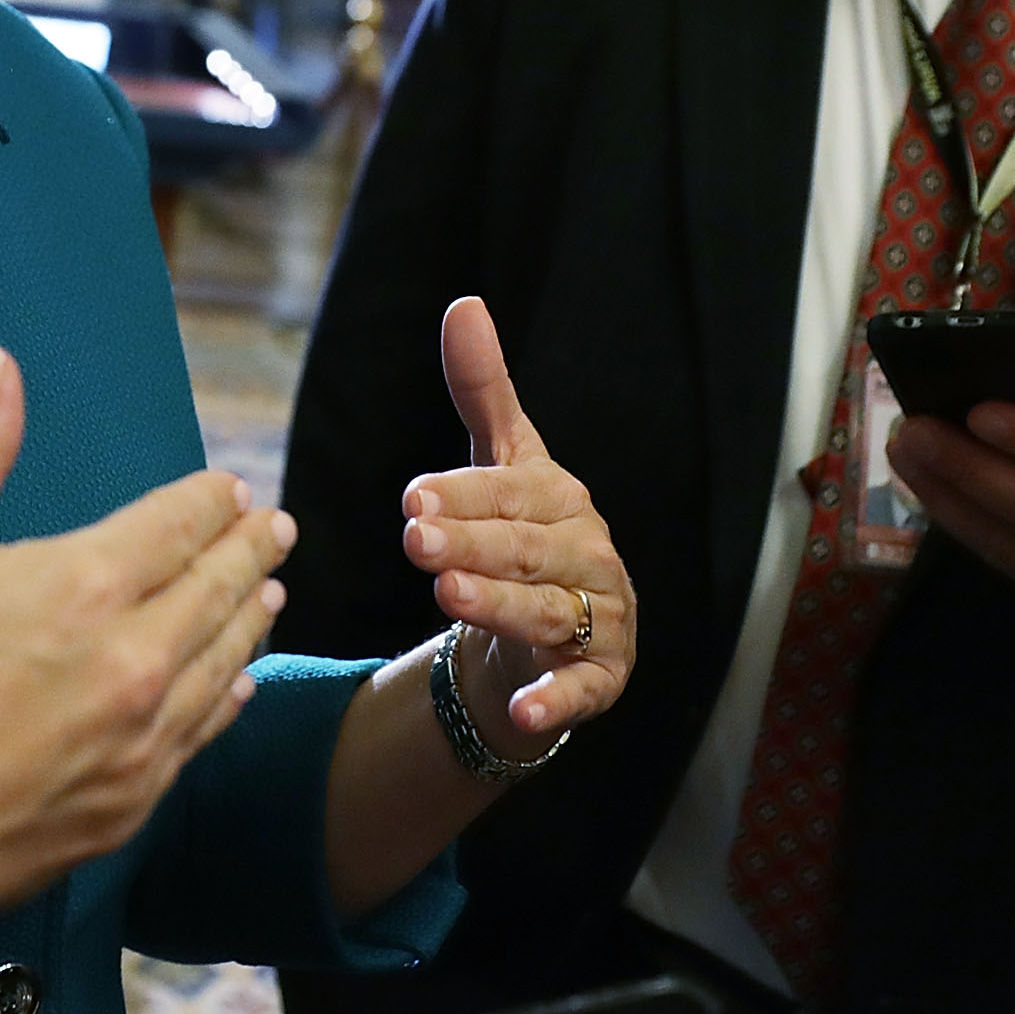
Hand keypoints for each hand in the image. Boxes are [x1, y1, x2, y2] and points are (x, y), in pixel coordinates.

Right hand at [0, 343, 289, 952]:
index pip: (176, 527)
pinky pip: (196, 742)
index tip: (229, 488)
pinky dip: (224, 702)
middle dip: (249, 553)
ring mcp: (134, 749)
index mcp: (80, 587)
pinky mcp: (122, 814)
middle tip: (274, 530)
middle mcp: (130, 666)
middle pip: (216, 594)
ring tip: (269, 595)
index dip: (208, 502)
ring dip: (248, 623)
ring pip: (220, 669)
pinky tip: (233, 688)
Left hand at [399, 298, 633, 749]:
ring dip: (500, 606)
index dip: (464, 494)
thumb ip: (482, 391)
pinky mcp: (603, 678)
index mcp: (561, 500)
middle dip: (471, 545)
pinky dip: (556, 700)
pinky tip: (524, 709)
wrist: (541, 635)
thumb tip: (465, 304)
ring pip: (547, 612)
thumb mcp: (499, 464)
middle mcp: (587, 555)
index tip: (412, 495)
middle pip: (524, 550)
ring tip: (447, 595)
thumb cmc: (517, 537)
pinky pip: (583, 689)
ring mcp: (601, 618)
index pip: (511, 492)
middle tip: (416, 541)